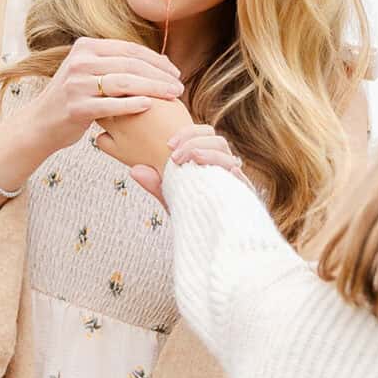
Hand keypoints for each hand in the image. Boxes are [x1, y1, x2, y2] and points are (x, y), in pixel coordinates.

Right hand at [23, 34, 185, 162]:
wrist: (40, 124)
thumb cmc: (74, 99)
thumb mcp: (90, 73)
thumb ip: (117, 64)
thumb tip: (160, 60)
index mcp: (85, 48)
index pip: (129, 49)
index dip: (156, 60)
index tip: (174, 71)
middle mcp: (79, 62)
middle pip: (130, 64)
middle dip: (159, 75)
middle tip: (178, 86)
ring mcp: (76, 84)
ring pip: (124, 82)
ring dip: (153, 88)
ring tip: (172, 96)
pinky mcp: (76, 107)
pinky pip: (111, 104)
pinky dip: (132, 104)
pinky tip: (150, 106)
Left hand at [125, 119, 250, 208]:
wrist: (211, 244)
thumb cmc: (194, 216)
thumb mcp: (172, 198)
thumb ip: (156, 184)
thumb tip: (134, 170)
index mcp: (209, 162)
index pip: (205, 135)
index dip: (188, 133)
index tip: (168, 144)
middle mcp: (224, 168)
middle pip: (217, 140)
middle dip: (194, 141)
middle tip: (174, 155)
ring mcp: (234, 181)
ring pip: (227, 154)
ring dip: (207, 152)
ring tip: (190, 159)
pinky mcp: (242, 196)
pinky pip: (241, 179)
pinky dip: (229, 171)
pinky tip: (219, 170)